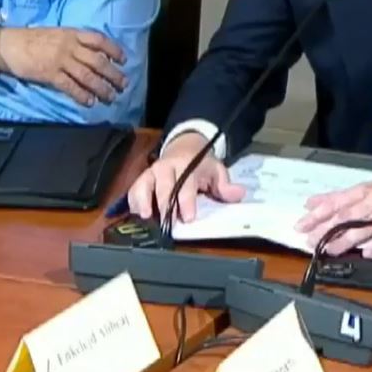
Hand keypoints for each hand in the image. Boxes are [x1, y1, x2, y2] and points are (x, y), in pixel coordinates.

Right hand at [0, 27, 125, 105]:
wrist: (9, 44)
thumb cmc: (33, 39)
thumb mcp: (58, 34)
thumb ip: (75, 42)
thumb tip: (94, 53)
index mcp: (72, 34)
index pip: (100, 40)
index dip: (114, 50)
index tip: (123, 60)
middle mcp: (69, 46)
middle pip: (98, 61)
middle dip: (113, 74)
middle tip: (124, 85)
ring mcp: (60, 60)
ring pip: (87, 76)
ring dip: (102, 88)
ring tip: (111, 97)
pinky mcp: (50, 74)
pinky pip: (70, 86)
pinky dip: (82, 95)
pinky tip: (90, 102)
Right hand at [127, 132, 245, 221]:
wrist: (184, 146)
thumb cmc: (201, 164)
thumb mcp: (217, 170)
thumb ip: (225, 184)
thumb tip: (238, 194)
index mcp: (186, 164)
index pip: (186, 183)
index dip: (187, 201)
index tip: (189, 217)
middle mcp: (166, 167)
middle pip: (164, 187)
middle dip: (165, 206)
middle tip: (167, 224)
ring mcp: (151, 172)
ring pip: (143, 185)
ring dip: (143, 202)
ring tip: (146, 217)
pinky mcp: (142, 179)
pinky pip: (133, 189)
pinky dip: (134, 202)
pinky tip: (138, 215)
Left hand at [296, 174, 371, 258]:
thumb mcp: (369, 188)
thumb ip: (341, 198)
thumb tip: (313, 202)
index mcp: (364, 191)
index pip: (335, 203)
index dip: (317, 214)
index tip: (301, 225)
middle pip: (344, 217)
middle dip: (325, 230)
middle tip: (309, 241)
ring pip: (361, 229)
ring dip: (343, 241)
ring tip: (329, 250)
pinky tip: (367, 254)